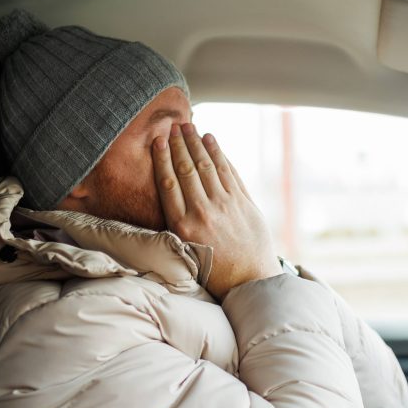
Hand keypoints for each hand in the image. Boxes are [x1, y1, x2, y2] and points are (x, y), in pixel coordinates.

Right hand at [152, 123, 280, 299]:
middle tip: (174, 125)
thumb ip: (179, 221)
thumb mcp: (187, 250)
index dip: (163, 158)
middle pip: (187, 169)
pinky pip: (230, 172)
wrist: (249, 282)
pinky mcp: (245, 203)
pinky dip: (220, 154)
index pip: (168, 183)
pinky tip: (212, 141)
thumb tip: (170, 191)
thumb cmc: (215, 271)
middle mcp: (203, 212)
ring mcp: (226, 205)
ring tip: (190, 126)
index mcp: (183, 226)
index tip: (158, 140)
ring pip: (208, 166)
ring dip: (198, 143)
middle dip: (180, 144)